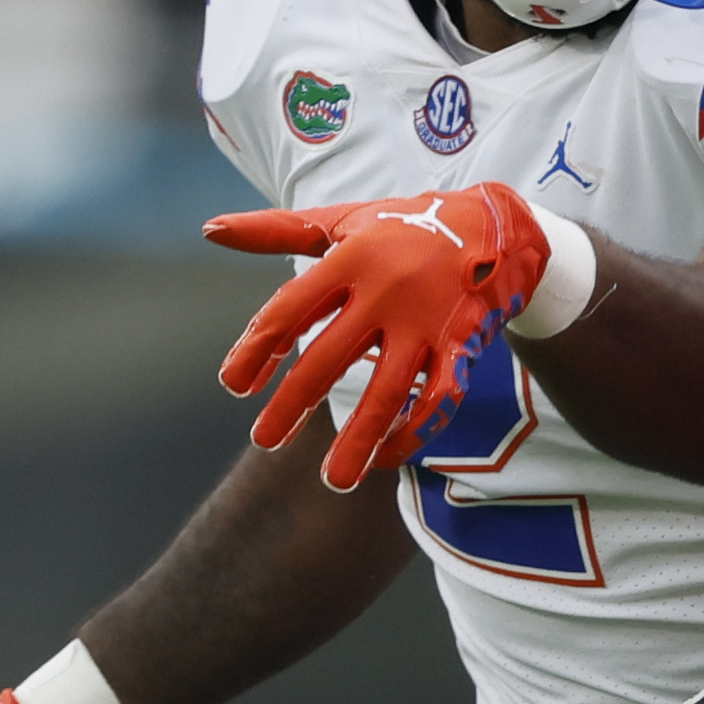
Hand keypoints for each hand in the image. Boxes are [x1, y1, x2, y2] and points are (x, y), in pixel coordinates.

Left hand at [207, 183, 557, 490]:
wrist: (494, 226)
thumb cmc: (402, 226)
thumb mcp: (339, 222)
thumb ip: (274, 231)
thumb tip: (209, 229)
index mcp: (350, 259)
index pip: (290, 309)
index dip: (257, 349)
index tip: (234, 386)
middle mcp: (386, 291)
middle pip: (329, 356)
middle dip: (294, 403)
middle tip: (264, 440)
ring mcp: (426, 322)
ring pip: (389, 390)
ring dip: (360, 439)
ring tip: (334, 481)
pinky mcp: (461, 346)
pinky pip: (439, 399)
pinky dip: (415, 432)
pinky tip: (386, 457)